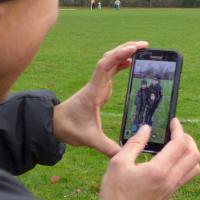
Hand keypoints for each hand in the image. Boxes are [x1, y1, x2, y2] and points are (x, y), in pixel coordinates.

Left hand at [53, 41, 147, 156]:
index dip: (119, 55)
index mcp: (94, 91)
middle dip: (126, 49)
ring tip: (142, 49)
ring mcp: (97, 84)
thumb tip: (125, 153)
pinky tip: (131, 62)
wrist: (55, 124)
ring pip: (110, 61)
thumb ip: (108, 147)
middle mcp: (96, 84)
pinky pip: (111, 70)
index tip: (133, 49)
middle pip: (110, 58)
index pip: (105, 66)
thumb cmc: (71, 128)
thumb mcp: (90, 139)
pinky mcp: (99, 88)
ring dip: (124, 53)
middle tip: (145, 45)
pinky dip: (121, 63)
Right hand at [98, 118, 199, 199]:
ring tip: (176, 145)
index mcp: (159, 170)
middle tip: (176, 132)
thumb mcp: (118, 163)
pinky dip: (185, 163)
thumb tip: (146, 128)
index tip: (173, 122)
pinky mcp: (170, 194)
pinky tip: (170, 160)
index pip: (180, 144)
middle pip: (194, 155)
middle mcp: (171, 179)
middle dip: (188, 139)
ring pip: (194, 166)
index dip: (179, 130)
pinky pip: (187, 175)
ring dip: (190, 152)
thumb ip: (134, 143)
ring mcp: (172, 188)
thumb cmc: (115, 193)